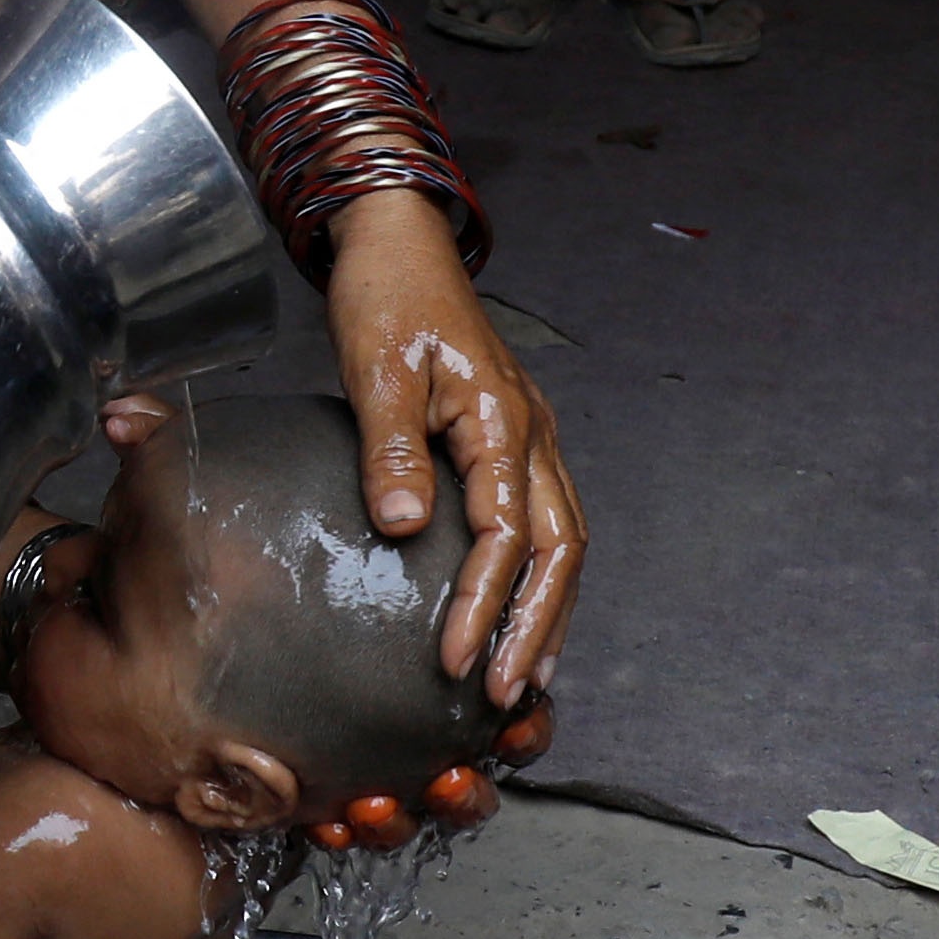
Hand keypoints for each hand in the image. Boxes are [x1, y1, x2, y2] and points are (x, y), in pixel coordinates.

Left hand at [320, 192, 580, 701]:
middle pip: (559, 550)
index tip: (452, 662)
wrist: (397, 243)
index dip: (482, 604)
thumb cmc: (388, 295)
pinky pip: (540, 521)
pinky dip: (535, 577)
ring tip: (524, 677)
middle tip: (506, 696)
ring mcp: (528, 437)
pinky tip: (516, 613)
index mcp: (502, 419)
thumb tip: (405, 526)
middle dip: (535, 628)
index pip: (506, 534)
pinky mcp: (509, 440)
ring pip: (561, 540)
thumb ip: (391, 448)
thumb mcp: (377, 367)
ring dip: (546, 611)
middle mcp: (531, 433)